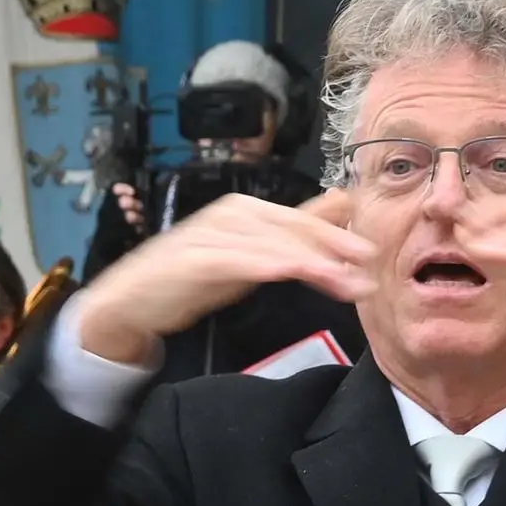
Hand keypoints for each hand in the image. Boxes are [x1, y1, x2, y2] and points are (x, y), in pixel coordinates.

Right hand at [75, 190, 371, 365]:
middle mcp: (232, 214)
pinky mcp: (194, 259)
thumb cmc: (193, 276)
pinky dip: (265, 264)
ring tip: (342, 281)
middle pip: (292, 228)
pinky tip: (290, 271)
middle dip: (333, 247)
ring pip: (271, 244)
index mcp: (247, 210)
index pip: (301, 221)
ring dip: (310, 262)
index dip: (337, 235)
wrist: (133, 299)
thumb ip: (289, 234)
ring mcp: (211, 234)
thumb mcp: (249, 255)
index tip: (372, 254)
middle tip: (368, 266)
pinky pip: (237, 260)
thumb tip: (339, 207)